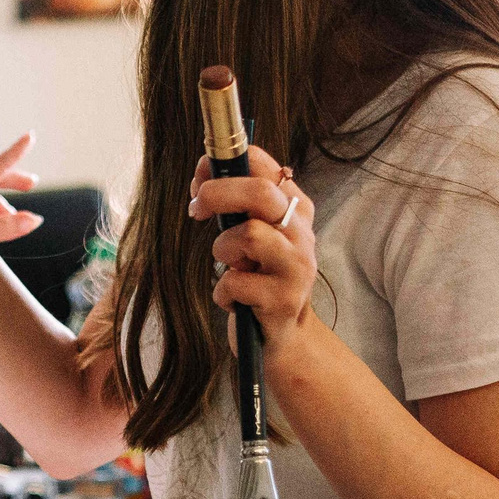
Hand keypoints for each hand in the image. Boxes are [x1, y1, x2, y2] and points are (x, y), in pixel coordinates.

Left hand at [189, 146, 319, 356]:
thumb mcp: (255, 233)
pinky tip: (234, 300)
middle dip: (217, 194)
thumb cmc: (260, 276)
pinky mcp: (283, 300)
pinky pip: (234, 283)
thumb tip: (203, 168)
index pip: (264, 165)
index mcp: (295, 208)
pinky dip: (223, 292)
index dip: (225, 164)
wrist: (284, 334)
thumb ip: (235, 201)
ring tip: (230, 267)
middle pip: (260, 193)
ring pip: (248, 235)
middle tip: (196, 209)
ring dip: (223, 251)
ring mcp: (296, 266)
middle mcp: (301, 233)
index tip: (200, 179)